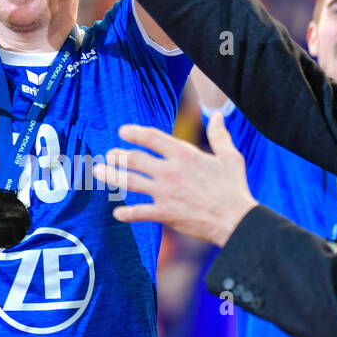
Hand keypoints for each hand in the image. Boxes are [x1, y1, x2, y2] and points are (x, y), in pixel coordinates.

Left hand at [92, 113, 257, 246]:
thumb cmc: (235, 188)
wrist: (238, 220)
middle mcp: (170, 171)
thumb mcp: (230, 157)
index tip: (123, 131)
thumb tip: (219, 116)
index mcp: (184, 154)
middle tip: (110, 154)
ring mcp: (165, 192)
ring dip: (111, 176)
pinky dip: (127, 213)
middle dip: (118, 155)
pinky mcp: (166, 213)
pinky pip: (139, 212)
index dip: (134, 132)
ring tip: (98, 171)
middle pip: (134, 159)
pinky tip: (117, 213)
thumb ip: (220, 136)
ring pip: (129, 182)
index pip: (151, 137)